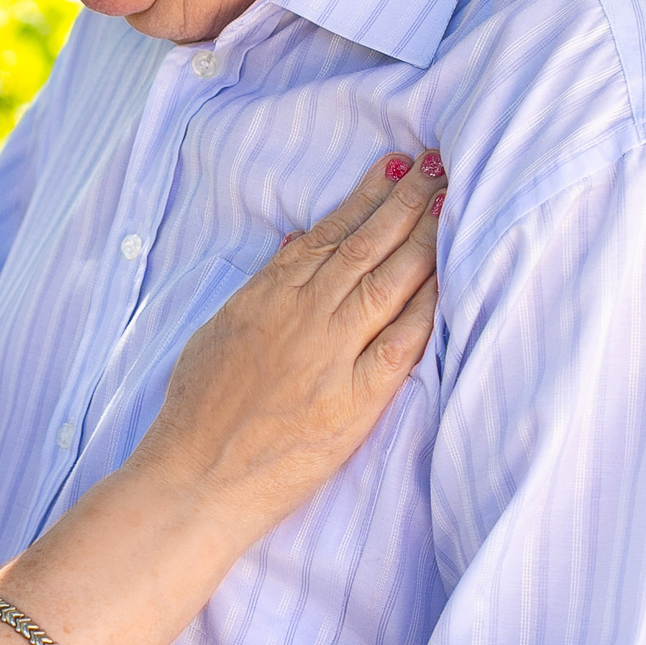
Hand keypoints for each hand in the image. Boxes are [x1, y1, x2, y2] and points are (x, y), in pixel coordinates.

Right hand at [134, 150, 443, 537]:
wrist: (193, 477)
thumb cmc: (195, 413)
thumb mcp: (218, 332)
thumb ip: (261, 288)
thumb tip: (293, 245)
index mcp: (266, 297)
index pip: (328, 235)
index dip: (366, 198)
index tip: (396, 168)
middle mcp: (301, 316)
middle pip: (365, 246)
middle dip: (406, 202)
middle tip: (440, 167)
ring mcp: (328, 355)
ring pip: (386, 281)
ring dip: (423, 239)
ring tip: (451, 203)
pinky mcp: (352, 399)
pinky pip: (400, 343)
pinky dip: (427, 308)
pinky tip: (452, 279)